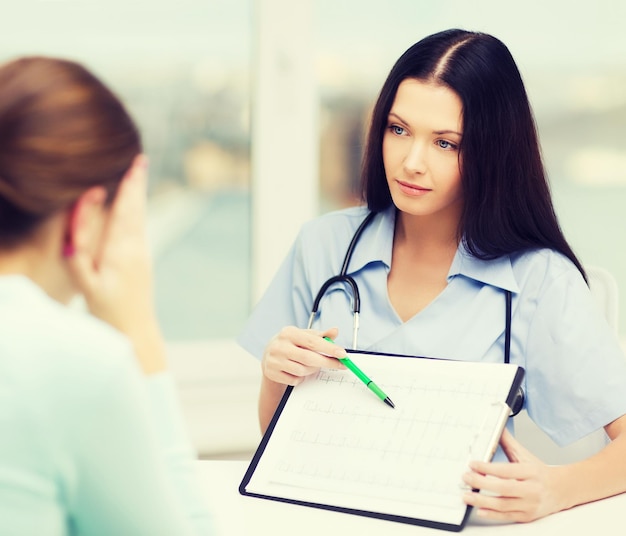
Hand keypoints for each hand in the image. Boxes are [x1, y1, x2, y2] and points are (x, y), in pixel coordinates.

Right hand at [67, 154, 164, 372]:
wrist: (137, 331)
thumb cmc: (110, 312)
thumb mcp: (90, 291)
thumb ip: (79, 265)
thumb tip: (69, 243)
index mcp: (122, 252)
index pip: (125, 212)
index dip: (129, 189)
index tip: (135, 166)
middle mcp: (136, 249)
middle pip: (136, 209)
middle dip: (137, 184)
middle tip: (141, 159)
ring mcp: (142, 255)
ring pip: (140, 218)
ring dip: (138, 196)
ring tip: (138, 175)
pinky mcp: (142, 261)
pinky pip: (139, 229)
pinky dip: (137, 212)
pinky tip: (135, 207)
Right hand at [261, 326, 346, 385]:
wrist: (269, 354)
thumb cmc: (291, 344)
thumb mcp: (304, 336)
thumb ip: (321, 335)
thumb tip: (335, 331)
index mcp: (289, 333)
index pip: (312, 341)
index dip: (329, 348)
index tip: (343, 354)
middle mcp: (280, 346)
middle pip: (308, 358)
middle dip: (327, 362)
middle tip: (340, 365)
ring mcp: (274, 360)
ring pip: (302, 370)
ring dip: (312, 370)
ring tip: (312, 365)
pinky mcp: (272, 373)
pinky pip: (294, 380)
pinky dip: (301, 378)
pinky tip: (298, 371)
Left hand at [462, 429, 564, 522]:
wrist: (562, 490)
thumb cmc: (540, 473)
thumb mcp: (525, 455)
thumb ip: (508, 442)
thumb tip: (496, 426)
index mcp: (531, 472)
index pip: (507, 470)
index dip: (488, 468)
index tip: (473, 465)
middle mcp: (532, 489)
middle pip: (504, 488)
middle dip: (482, 483)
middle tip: (466, 478)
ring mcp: (530, 505)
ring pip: (504, 505)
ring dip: (483, 501)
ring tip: (467, 496)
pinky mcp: (527, 516)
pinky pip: (507, 516)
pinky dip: (492, 514)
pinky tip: (480, 510)